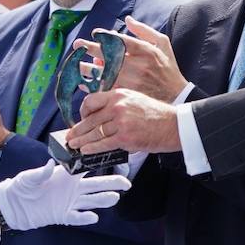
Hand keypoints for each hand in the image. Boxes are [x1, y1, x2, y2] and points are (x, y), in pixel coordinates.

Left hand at [0, 161, 129, 229]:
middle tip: (127, 183)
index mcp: (67, 175)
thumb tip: (49, 165)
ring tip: (116, 198)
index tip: (114, 161)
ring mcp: (70, 202)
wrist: (13, 206)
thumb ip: (41, 173)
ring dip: (104, 200)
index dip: (100, 164)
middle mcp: (72, 189)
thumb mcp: (29, 177)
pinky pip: (77, 216)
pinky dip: (85, 217)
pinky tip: (94, 217)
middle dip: (112, 184)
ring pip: (92, 201)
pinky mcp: (64, 216)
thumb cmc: (21, 187)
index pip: (87, 168)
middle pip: (97, 185)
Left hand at [67, 89, 181, 154]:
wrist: (173, 125)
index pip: (91, 101)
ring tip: (74, 145)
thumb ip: (117, 105)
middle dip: (78, 130)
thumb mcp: (135, 99)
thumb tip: (99, 118)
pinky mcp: (125, 137)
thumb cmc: (156, 115)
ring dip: (82, 140)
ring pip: (95, 133)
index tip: (80, 119)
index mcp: (119, 94)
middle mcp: (118, 106)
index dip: (82, 111)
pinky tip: (85, 150)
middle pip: (91, 119)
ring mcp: (121, 122)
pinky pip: (103, 143)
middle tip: (70, 136)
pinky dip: (92, 148)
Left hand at [75, 17, 187, 102]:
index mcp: (145, 51)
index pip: (120, 40)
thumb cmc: (168, 69)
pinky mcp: (127, 95)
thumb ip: (145, 31)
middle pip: (108, 55)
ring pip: (103, 73)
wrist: (177, 96)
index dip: (105, 36)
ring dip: (87, 68)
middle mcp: (137, 65)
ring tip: (75, 64)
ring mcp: (131, 81)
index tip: (95, 34)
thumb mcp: (163, 45)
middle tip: (78, 45)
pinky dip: (93, 85)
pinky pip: (105, 89)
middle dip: (90, 48)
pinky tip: (83, 82)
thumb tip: (127, 19)